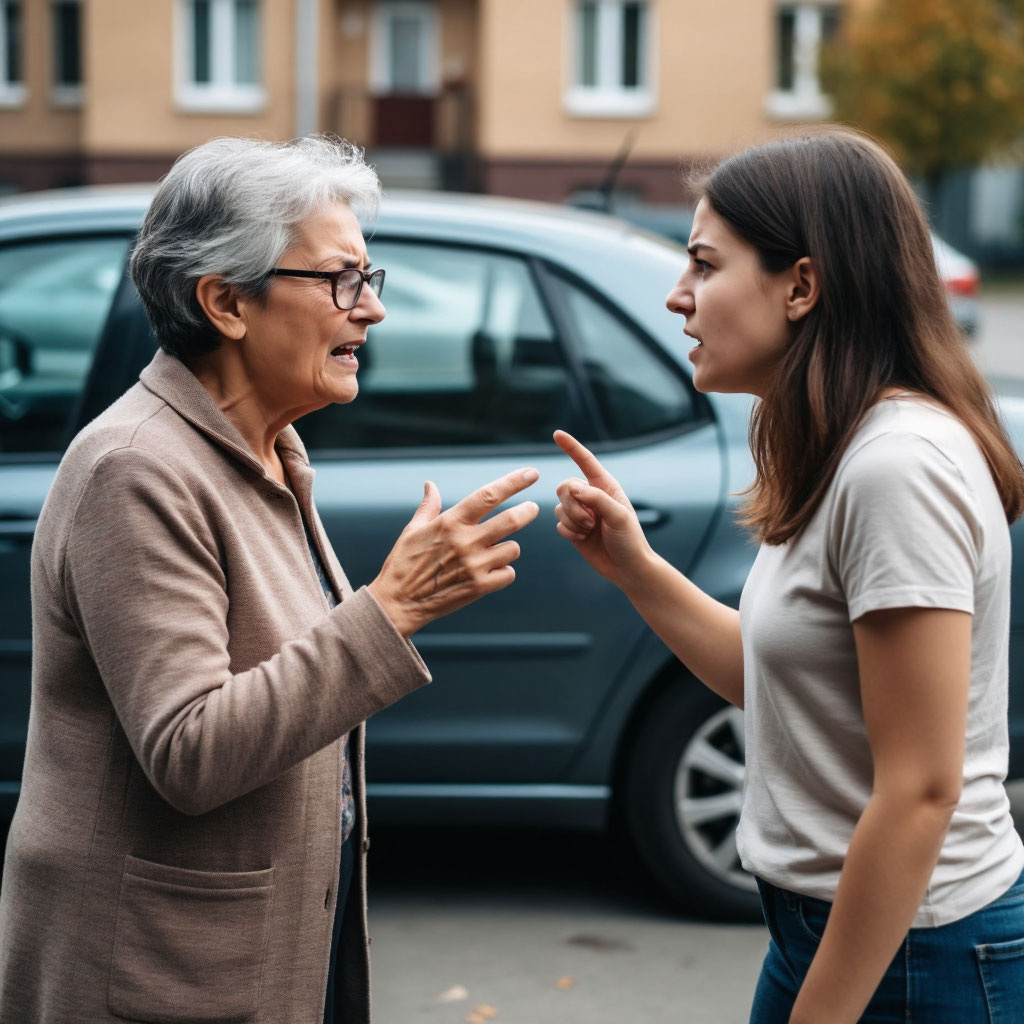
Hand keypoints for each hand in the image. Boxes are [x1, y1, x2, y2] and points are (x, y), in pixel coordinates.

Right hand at [369, 468, 539, 636]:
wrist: (398, 603)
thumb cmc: (403, 563)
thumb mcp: (412, 530)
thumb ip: (428, 506)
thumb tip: (430, 485)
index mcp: (450, 522)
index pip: (488, 496)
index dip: (513, 482)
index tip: (531, 473)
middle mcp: (465, 542)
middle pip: (510, 520)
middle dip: (527, 511)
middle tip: (532, 508)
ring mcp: (474, 566)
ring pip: (512, 549)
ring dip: (508, 547)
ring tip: (494, 551)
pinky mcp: (479, 588)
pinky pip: (508, 574)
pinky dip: (503, 572)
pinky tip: (489, 572)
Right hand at [553, 430, 653, 590]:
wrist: (627, 568)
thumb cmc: (630, 540)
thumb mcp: (619, 516)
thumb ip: (597, 499)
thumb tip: (573, 488)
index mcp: (605, 487)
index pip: (585, 462)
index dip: (571, 447)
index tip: (557, 434)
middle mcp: (591, 497)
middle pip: (564, 487)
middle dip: (573, 505)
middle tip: (591, 521)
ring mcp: (581, 513)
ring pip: (559, 507)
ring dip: (573, 521)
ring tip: (590, 531)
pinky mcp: (572, 529)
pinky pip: (558, 524)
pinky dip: (569, 532)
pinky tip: (583, 539)